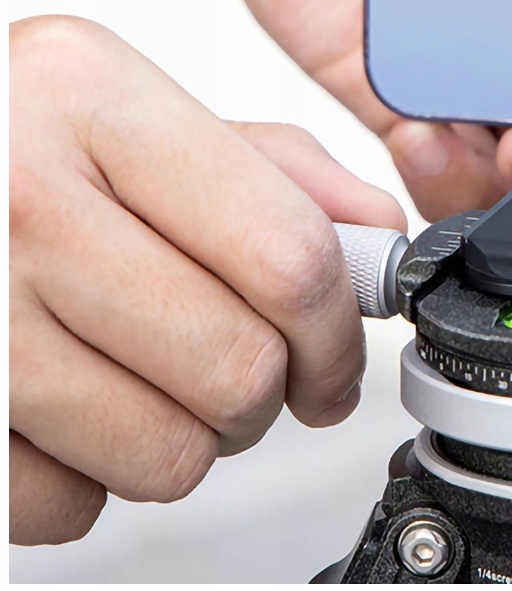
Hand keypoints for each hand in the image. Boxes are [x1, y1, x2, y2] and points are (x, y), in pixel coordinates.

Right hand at [9, 15, 406, 544]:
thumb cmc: (9, 147)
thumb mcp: (133, 111)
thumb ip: (276, 168)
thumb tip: (379, 239)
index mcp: (96, 103)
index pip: (287, 255)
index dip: (336, 329)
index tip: (337, 356)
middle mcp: (24, 201)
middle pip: (239, 367)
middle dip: (268, 391)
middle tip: (246, 369)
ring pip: (167, 454)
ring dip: (187, 438)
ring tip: (150, 379)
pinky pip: (70, 504)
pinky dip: (89, 478)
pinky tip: (71, 408)